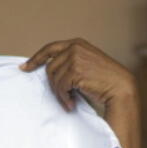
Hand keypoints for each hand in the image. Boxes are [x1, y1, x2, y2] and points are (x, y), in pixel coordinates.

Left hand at [21, 38, 135, 112]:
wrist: (121, 88)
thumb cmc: (104, 81)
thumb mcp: (86, 65)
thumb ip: (69, 63)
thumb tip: (48, 72)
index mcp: (77, 43)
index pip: (50, 48)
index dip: (36, 58)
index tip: (25, 67)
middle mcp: (74, 47)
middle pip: (49, 67)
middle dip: (53, 85)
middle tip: (63, 98)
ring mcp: (75, 57)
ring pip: (54, 78)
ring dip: (60, 94)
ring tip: (69, 102)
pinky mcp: (75, 70)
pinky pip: (60, 87)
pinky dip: (63, 98)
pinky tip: (71, 104)